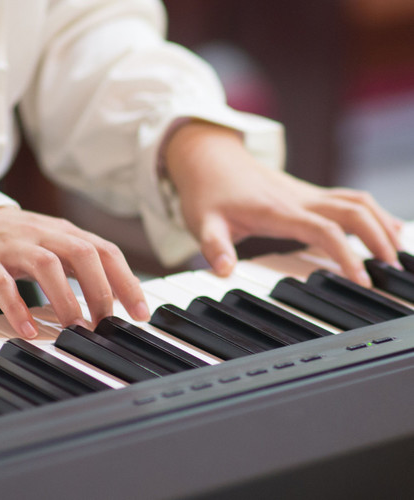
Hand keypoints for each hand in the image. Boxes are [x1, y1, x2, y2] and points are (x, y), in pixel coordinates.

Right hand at [0, 207, 149, 337]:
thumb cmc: (17, 240)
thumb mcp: (55, 244)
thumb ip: (81, 266)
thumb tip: (115, 296)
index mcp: (66, 233)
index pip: (106, 251)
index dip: (127, 282)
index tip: (140, 313)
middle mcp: (44, 235)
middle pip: (83, 254)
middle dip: (101, 291)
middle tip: (107, 323)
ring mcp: (14, 247)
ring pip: (47, 266)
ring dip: (66, 299)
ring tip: (76, 328)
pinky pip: (3, 284)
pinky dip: (17, 308)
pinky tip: (28, 330)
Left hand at [165, 121, 402, 285]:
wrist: (210, 159)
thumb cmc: (208, 191)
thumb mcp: (203, 221)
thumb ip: (214, 246)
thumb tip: (224, 271)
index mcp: (277, 210)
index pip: (323, 230)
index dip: (346, 254)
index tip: (362, 280)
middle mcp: (298, 198)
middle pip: (353, 210)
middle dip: (378, 238)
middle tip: (392, 270)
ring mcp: (305, 193)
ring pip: (356, 200)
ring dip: (380, 222)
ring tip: (395, 252)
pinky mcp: (306, 193)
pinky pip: (348, 198)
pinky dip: (370, 212)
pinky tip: (380, 227)